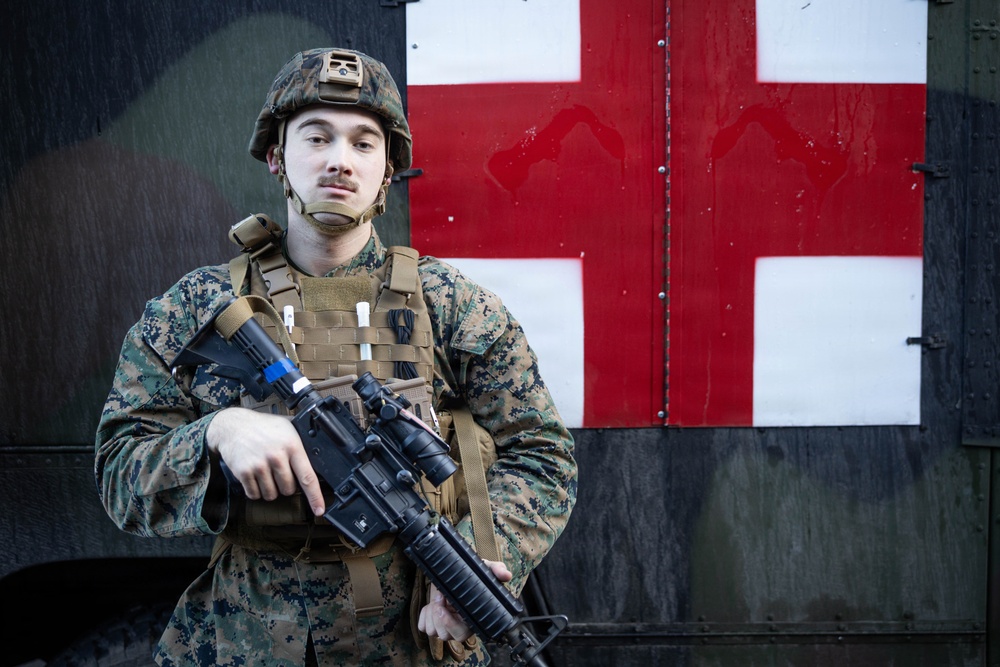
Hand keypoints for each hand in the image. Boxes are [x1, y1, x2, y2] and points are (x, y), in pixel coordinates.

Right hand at [206, 407, 324, 514]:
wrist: (234, 425)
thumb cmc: (263, 427)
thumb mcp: (287, 427)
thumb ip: (300, 444)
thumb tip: (317, 460)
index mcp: (292, 446)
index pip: (307, 477)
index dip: (315, 496)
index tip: (319, 510)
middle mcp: (277, 457)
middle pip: (288, 489)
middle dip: (286, 486)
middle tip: (278, 472)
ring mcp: (259, 465)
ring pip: (271, 495)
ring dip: (270, 490)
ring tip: (266, 473)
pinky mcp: (244, 472)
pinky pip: (254, 495)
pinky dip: (255, 491)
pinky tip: (255, 477)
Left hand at [417, 560, 512, 641]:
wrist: (455, 571)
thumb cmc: (473, 575)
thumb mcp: (485, 569)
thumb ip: (496, 570)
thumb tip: (506, 574)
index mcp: (471, 619)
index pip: (462, 633)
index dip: (452, 624)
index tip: (446, 607)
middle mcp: (458, 625)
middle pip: (446, 636)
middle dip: (439, 619)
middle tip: (439, 600)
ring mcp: (444, 624)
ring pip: (433, 631)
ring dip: (431, 614)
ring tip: (437, 597)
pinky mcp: (432, 621)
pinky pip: (423, 626)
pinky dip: (424, 616)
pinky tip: (431, 605)